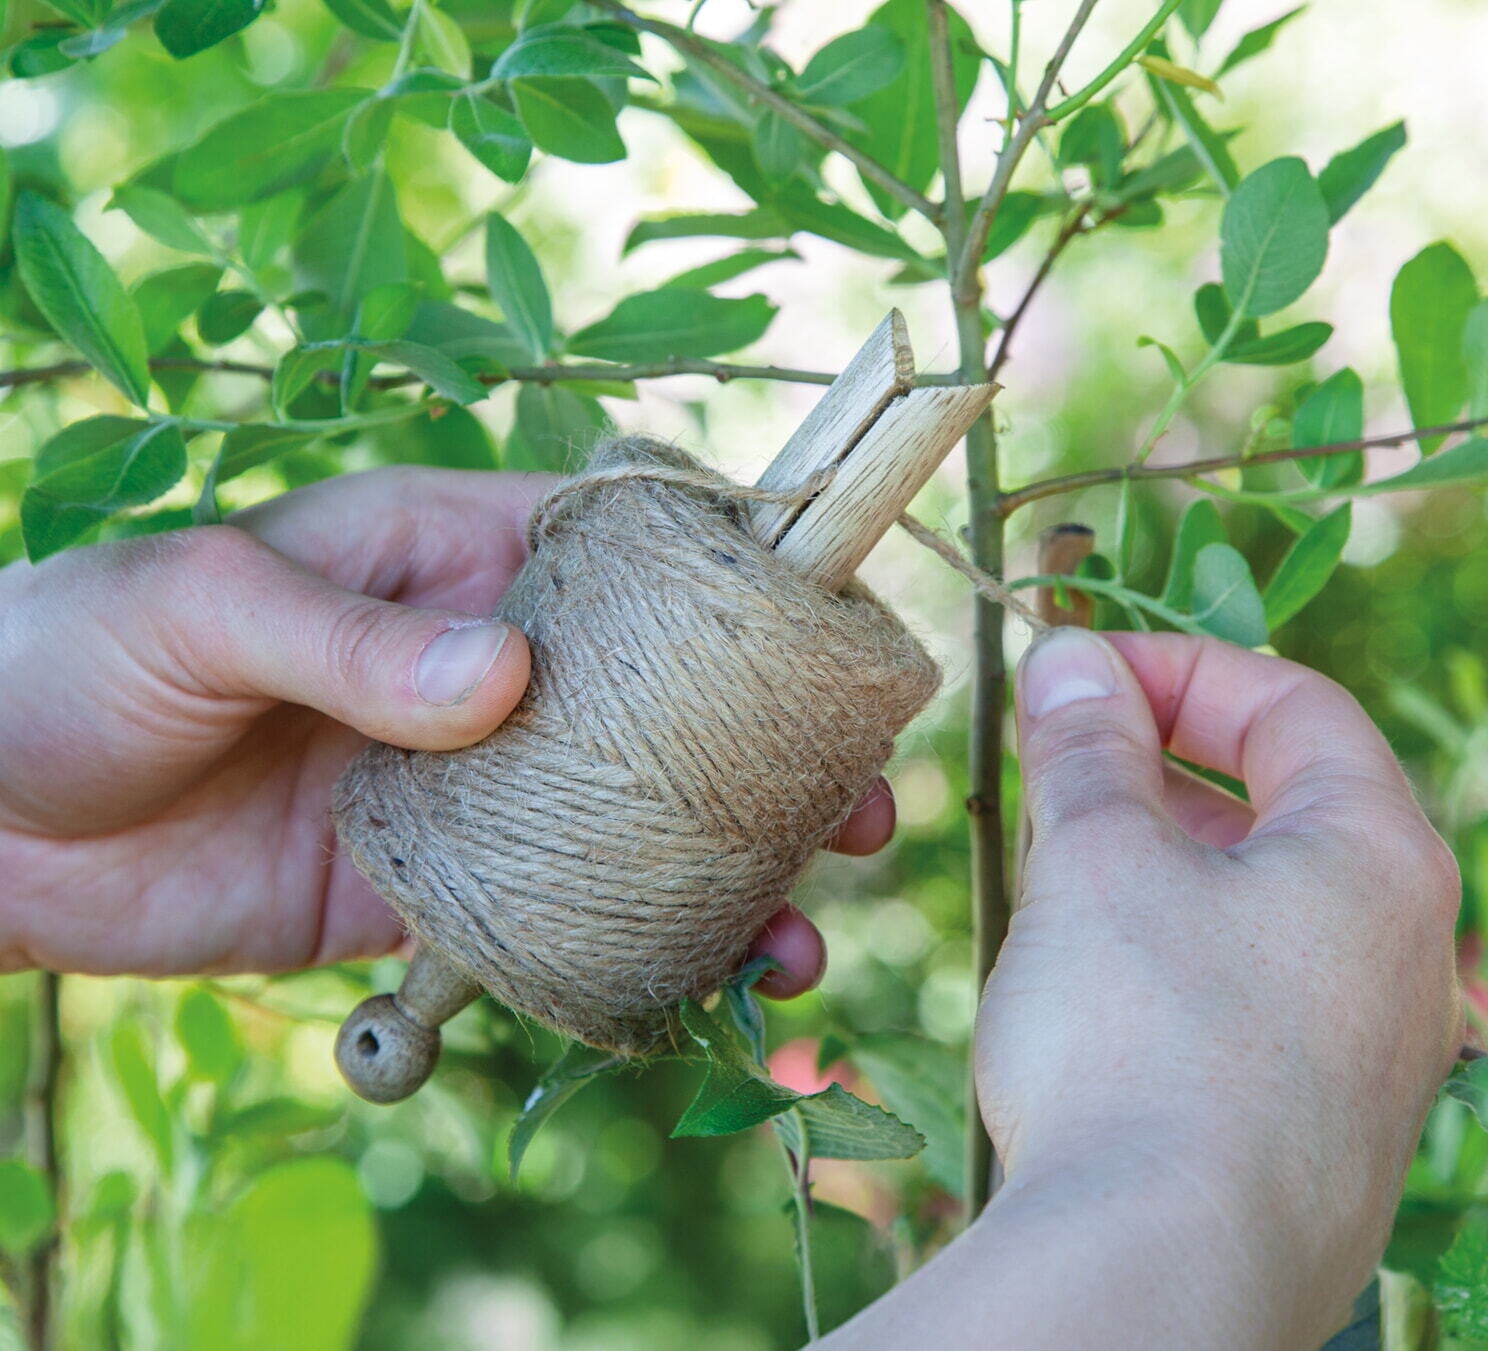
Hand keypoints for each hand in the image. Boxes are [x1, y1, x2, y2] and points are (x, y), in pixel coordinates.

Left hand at [0, 466, 891, 989]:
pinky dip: (616, 953)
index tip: (834, 637)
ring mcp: (463, 790)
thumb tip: (507, 678)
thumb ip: (350, 637)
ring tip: (797, 928)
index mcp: (445, 560)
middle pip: (658, 707)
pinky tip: (687, 987)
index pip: (623, 555)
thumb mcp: (200, 606)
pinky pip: (542, 921)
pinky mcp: (424, 894)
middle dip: (763, 755)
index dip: (736, 585)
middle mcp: (476, 671)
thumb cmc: (69, 652)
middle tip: (857, 807)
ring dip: (718, 873)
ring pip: (623, 825)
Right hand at [827, 630, 1458, 1349]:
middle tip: (1052, 768)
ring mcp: (1374, 1054)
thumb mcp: (1096, 860)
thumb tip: (1069, 659)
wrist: (1160, 1275)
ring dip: (1156, 864)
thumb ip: (1088, 745)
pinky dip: (1174, 955)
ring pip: (1261, 907)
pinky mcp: (1323, 1133)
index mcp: (1380, 859)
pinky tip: (1092, 988)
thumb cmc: (1139, 1039)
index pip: (1292, 705)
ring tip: (1056, 874)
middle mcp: (1406, 954)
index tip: (1071, 673)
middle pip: (1281, 806)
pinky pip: (1253, 997)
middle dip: (1155, 767)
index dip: (1174, 667)